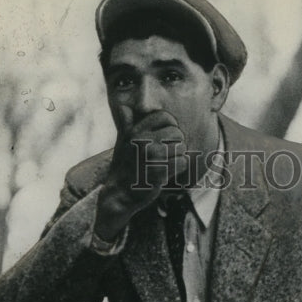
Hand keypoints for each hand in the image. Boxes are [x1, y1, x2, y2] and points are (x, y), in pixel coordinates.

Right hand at [95, 108, 188, 236]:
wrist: (118, 194)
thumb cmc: (123, 167)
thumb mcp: (122, 142)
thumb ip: (126, 124)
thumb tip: (125, 107)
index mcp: (135, 130)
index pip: (165, 117)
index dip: (171, 126)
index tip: (167, 138)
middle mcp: (142, 140)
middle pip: (177, 132)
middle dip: (177, 143)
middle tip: (168, 154)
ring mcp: (151, 157)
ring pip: (182, 147)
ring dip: (179, 156)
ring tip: (168, 163)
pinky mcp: (159, 172)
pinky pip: (183, 162)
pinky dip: (181, 168)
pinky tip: (171, 171)